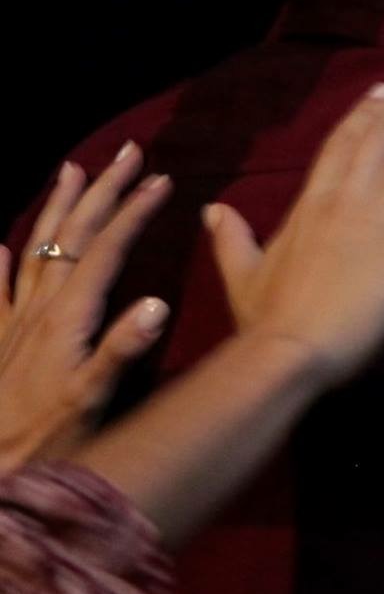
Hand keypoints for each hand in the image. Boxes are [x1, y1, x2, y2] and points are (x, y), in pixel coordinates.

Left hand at [0, 144, 174, 468]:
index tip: (159, 180)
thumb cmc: (48, 440)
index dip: (132, 213)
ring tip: (72, 170)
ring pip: (36, 249)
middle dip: (101, 192)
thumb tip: (157, 302)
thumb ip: (122, 349)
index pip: (105, 251)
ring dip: (58, 207)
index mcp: (68, 318)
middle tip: (126, 154)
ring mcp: (13, 323)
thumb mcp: (92, 398)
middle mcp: (38, 310)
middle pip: (72, 236)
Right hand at [204, 64, 383, 384]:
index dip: (364, 115)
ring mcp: (381, 220)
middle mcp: (348, 201)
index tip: (383, 88)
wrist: (287, 351)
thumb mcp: (241, 274)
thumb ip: (231, 239)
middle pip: (382, 138)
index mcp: (310, 205)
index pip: (340, 147)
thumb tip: (212, 209)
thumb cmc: (266, 320)